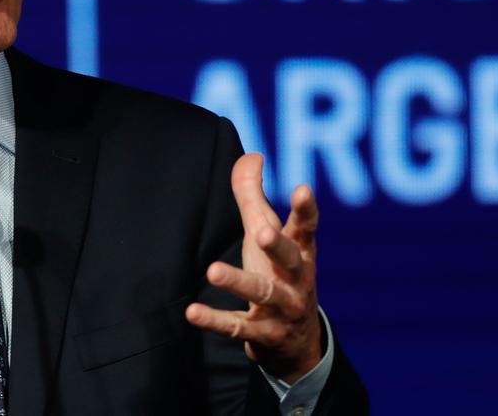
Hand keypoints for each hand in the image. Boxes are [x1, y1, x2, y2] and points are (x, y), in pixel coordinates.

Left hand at [185, 153, 321, 382]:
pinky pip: (238, 327)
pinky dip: (215, 320)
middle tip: (262, 232)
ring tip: (213, 270)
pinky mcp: (262, 334)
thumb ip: (255, 196)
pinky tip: (192, 312)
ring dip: (238, 282)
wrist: (297, 343)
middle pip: (289, 259)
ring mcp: (282, 309)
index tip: (303, 188)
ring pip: (262, 293)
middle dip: (277, 245)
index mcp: (300, 252)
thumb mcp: (268, 235)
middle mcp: (296, 279)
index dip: (306, 209)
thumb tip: (252, 155)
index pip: (306, 227)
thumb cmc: (279, 273)